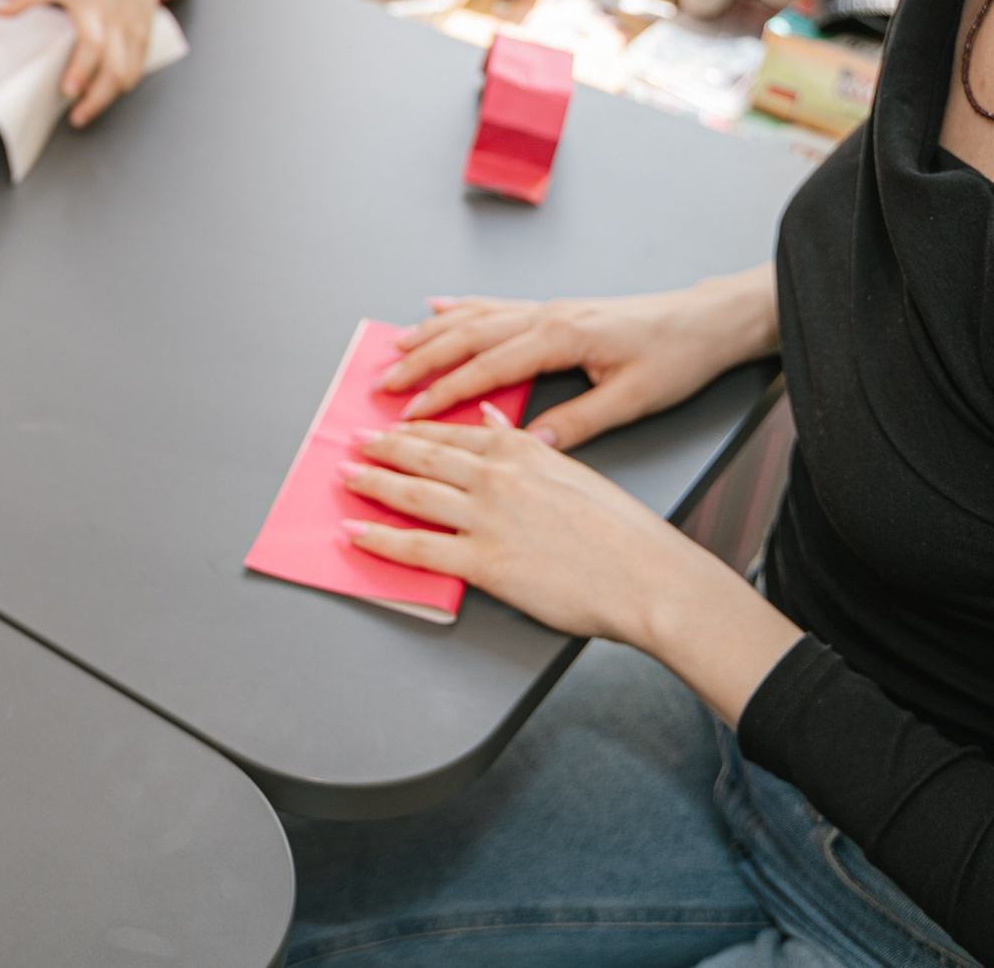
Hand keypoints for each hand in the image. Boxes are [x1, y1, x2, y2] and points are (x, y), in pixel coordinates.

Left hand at [0, 0, 168, 127]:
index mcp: (93, 7)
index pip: (92, 46)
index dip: (82, 71)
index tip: (67, 91)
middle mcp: (117, 22)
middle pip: (114, 70)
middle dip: (97, 98)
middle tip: (77, 117)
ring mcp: (135, 30)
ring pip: (129, 74)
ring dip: (110, 97)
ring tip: (87, 110)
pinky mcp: (146, 34)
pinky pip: (139, 67)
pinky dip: (124, 83)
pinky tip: (107, 93)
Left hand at [342, 411, 801, 722]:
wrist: (648, 577)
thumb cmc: (623, 532)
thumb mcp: (573, 470)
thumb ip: (525, 442)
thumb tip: (492, 416)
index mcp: (522, 451)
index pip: (455, 433)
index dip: (417, 428)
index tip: (392, 424)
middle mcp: (498, 477)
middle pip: (424, 456)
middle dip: (383, 447)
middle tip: (352, 441)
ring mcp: (487, 518)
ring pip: (414, 494)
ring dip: (373, 484)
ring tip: (346, 477)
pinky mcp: (483, 561)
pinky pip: (418, 547)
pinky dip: (381, 539)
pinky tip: (356, 534)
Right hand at [385, 265, 778, 448]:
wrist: (707, 321)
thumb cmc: (677, 356)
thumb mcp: (633, 398)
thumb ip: (578, 420)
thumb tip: (531, 443)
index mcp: (560, 337)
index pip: (485, 368)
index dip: (442, 393)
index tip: (409, 413)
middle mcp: (546, 316)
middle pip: (466, 336)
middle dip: (419, 361)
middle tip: (381, 385)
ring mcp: (547, 308)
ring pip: (473, 317)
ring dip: (430, 333)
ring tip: (394, 349)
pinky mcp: (555, 309)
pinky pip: (494, 305)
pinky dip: (460, 306)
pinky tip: (437, 307)